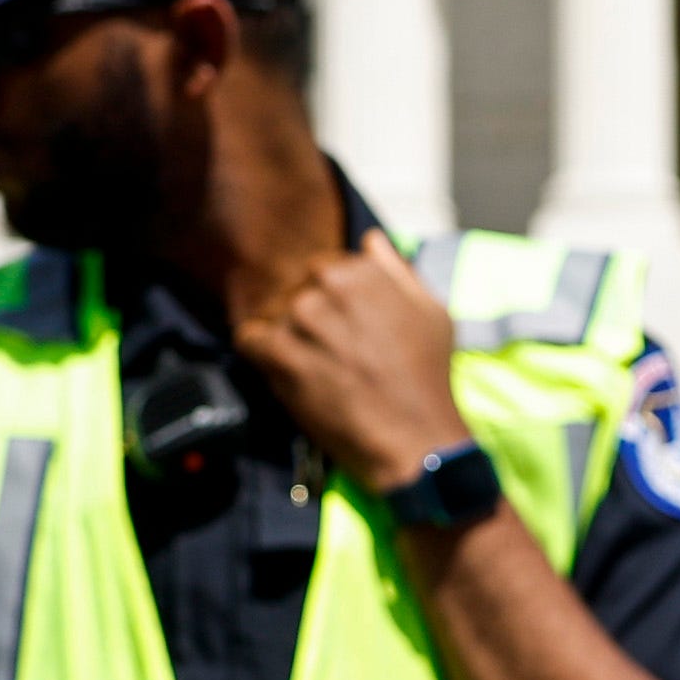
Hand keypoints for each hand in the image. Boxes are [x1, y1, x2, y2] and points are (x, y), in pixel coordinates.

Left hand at [233, 233, 474, 498]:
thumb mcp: (431, 312)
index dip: (330, 301)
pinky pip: (248, 339)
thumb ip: (397, 271)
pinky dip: (260, 354)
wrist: (414, 438)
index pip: (322, 269)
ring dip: (285, 338)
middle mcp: (327, 285)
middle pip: (293, 291)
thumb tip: (371, 241)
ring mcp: (300, 318)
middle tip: (328, 354)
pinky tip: (285, 372)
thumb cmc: (427, 377)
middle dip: (305, 318)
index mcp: (361, 269)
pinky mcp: (279, 354)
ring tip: (314, 370)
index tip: (342, 330)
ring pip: (272, 314)